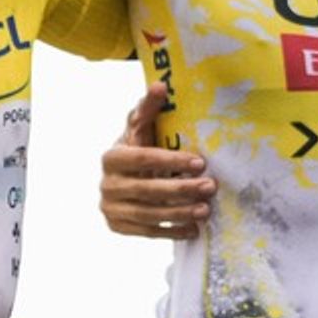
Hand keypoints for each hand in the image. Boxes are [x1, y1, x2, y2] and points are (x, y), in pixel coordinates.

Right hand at [97, 85, 214, 239]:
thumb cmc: (136, 149)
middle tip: (210, 187)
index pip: (143, 159)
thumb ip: (148, 109)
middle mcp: (107, 184)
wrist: (118, 179)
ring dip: (179, 213)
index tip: (200, 162)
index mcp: (111, 157)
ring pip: (148, 214)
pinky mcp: (118, 226)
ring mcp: (110, 208)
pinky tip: (192, 229)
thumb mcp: (140, 129)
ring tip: (205, 210)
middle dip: (181, 189)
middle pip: (147, 190)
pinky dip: (171, 231)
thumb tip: (160, 85)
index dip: (171, 161)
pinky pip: (147, 232)